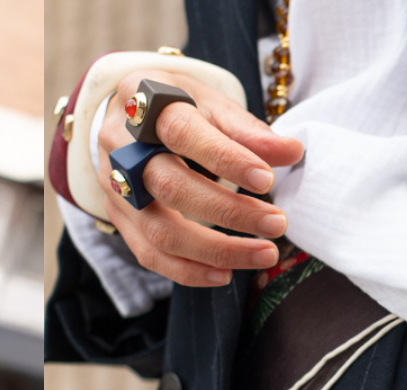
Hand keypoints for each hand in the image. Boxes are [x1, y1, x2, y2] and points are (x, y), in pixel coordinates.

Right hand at [96, 70, 303, 286]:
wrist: (131, 118)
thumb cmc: (178, 107)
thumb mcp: (211, 103)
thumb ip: (248, 130)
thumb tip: (291, 152)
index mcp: (144, 100)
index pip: (182, 132)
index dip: (225, 158)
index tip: (266, 180)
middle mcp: (121, 145)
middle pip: (170, 186)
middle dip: (229, 211)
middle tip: (276, 223)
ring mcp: (115, 185)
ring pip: (160, 230)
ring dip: (216, 250)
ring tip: (263, 254)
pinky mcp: (118, 216)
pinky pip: (148, 253)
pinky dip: (188, 270)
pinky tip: (225, 274)